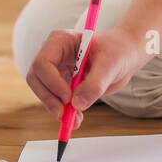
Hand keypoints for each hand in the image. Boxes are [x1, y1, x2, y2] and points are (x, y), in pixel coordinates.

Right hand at [25, 25, 145, 128]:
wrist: (125, 56)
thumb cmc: (118, 51)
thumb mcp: (111, 64)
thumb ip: (94, 84)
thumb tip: (77, 105)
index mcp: (61, 40)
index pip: (43, 62)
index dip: (52, 82)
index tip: (68, 97)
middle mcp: (54, 54)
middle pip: (36, 78)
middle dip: (48, 98)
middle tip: (64, 115)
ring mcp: (56, 70)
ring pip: (42, 91)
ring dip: (55, 108)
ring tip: (75, 120)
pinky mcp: (61, 84)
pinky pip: (54, 101)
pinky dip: (63, 112)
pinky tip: (76, 119)